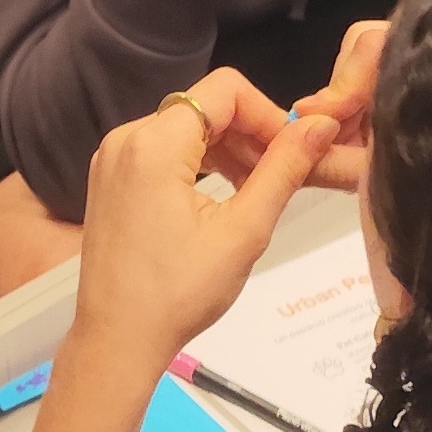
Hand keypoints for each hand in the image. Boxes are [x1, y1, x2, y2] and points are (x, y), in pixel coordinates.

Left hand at [67, 88, 341, 369]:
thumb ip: (284, 170)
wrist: (117, 341)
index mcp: (154, 143)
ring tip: (258, 191)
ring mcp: (113, 159)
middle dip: (251, 134)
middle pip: (205, 106)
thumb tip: (320, 126)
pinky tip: (225, 197)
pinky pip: (164, 151)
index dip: (269, 114)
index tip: (295, 152)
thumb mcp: (244, 231)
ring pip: (187, 128)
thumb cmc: (178, 294)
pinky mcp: (111, 180)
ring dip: (229, 150)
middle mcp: (126, 139)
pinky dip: (200, 164)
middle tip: (285, 177)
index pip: (226, 90)